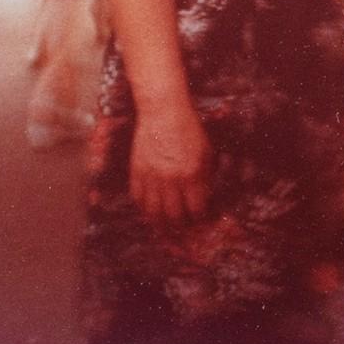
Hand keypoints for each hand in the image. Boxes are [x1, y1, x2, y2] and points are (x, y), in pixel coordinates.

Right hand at [130, 101, 211, 223]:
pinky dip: (143, 208)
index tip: (202, 221)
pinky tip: (149, 212)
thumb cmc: (190, 130)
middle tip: (183, 230)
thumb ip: (205, 177)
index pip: (196, 209)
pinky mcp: (137, 171)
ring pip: (153, 212)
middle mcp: (171, 178)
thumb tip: (205, 198)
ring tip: (165, 229)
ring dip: (160, 223)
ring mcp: (151, 176)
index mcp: (193, 173)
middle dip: (180, 226)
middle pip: (174, 215)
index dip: (200, 219)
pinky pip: (138, 198)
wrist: (163, 112)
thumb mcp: (206, 152)